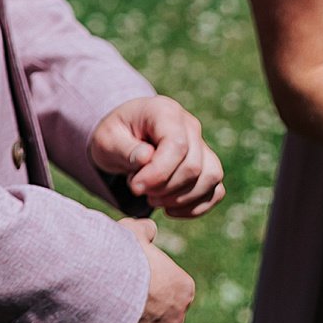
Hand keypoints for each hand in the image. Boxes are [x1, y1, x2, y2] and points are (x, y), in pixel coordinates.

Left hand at [90, 95, 225, 216]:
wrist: (122, 136)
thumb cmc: (114, 135)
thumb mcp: (107, 139)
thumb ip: (124, 148)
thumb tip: (146, 158)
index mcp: (165, 112)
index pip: (176, 145)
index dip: (158, 173)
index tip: (135, 187)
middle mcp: (190, 126)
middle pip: (193, 166)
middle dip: (164, 188)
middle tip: (138, 189)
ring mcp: (202, 145)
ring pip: (210, 178)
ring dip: (181, 198)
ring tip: (152, 199)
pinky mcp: (207, 165)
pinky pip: (215, 190)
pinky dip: (196, 206)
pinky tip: (170, 210)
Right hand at [111, 218, 193, 322]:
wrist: (93, 284)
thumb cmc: (115, 254)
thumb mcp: (130, 230)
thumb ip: (144, 230)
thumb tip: (150, 228)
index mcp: (182, 289)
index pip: (174, 288)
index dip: (150, 281)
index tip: (128, 274)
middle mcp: (175, 320)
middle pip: (164, 319)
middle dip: (144, 312)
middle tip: (114, 297)